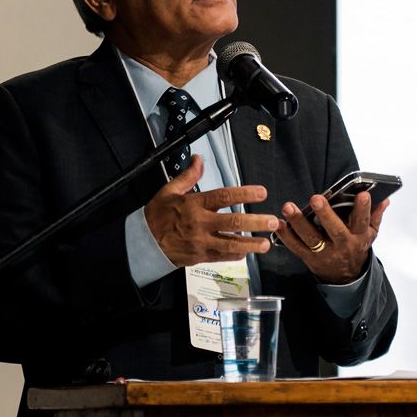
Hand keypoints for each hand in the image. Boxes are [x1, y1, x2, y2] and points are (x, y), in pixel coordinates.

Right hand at [144, 155, 279, 266]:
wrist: (144, 242)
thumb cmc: (157, 216)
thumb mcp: (169, 191)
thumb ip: (188, 176)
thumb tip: (199, 159)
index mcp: (195, 204)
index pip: (224, 196)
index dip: (245, 193)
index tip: (261, 193)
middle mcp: (200, 223)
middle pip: (233, 222)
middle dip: (255, 222)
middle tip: (272, 221)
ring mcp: (201, 242)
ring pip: (231, 244)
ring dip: (251, 244)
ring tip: (266, 244)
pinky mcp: (200, 256)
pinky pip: (221, 257)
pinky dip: (235, 255)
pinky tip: (247, 253)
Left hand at [274, 191, 389, 284]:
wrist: (345, 277)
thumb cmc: (356, 247)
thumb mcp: (369, 234)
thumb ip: (375, 216)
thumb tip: (384, 199)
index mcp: (359, 237)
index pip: (363, 222)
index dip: (364, 209)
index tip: (363, 194)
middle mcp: (342, 246)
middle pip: (334, 230)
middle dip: (325, 214)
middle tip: (316, 198)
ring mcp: (325, 253)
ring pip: (311, 238)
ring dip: (298, 222)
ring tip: (288, 207)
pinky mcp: (309, 258)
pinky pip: (296, 247)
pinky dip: (286, 236)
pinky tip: (278, 223)